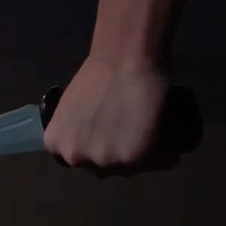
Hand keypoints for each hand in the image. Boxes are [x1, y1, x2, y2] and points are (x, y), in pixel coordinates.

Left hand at [43, 56, 179, 176]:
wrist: (124, 56)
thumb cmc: (99, 71)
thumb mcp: (71, 106)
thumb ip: (77, 126)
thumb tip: (93, 134)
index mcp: (56, 143)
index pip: (81, 159)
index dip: (99, 147)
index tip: (111, 135)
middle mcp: (75, 157)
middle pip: (105, 167)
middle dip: (119, 155)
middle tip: (133, 135)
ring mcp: (104, 160)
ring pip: (131, 169)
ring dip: (143, 156)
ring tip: (152, 135)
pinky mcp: (134, 157)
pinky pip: (159, 163)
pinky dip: (167, 156)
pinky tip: (169, 145)